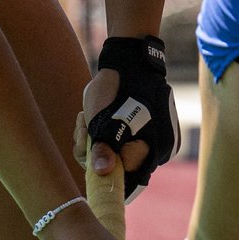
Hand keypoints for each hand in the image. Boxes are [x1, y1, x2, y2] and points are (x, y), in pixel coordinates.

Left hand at [73, 35, 177, 197]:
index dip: (102, 169)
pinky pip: (115, 143)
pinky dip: (99, 133)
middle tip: (84, 127)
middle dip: (93, 151)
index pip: (125, 178)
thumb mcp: (104, 119)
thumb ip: (103, 148)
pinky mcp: (136, 133)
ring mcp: (146, 141)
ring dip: (92, 139)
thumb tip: (102, 173)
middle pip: (116, 168)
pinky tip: (90, 116)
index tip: (88, 152)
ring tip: (86, 117)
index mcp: (153, 151)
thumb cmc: (118, 89)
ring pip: (111, 155)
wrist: (130, 61)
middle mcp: (155, 150)